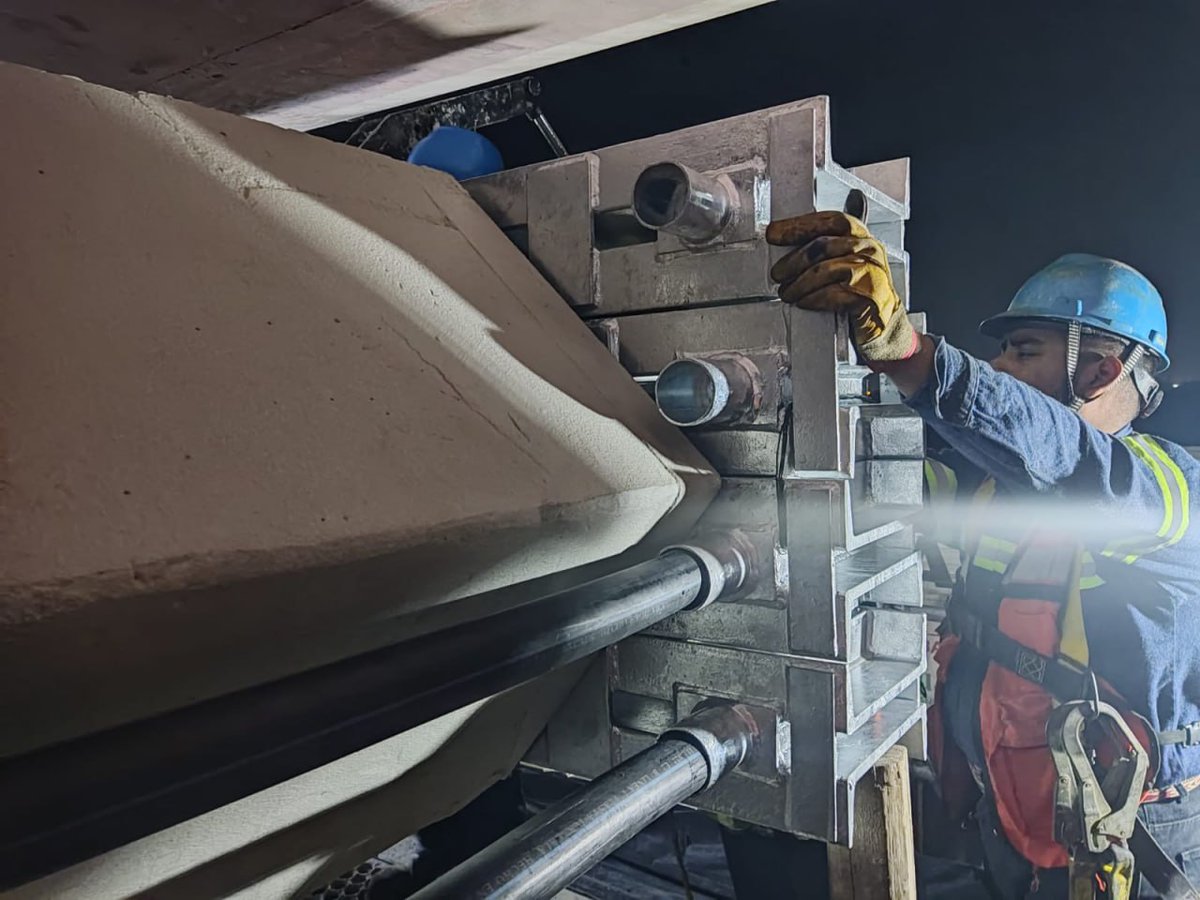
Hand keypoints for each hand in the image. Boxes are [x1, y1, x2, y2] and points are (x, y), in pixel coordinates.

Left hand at [766, 211, 917, 361]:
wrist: (885, 324)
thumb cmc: (858, 293)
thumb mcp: (844, 265)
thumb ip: (822, 253)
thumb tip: (782, 248)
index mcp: (861, 237)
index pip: (831, 220)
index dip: (799, 225)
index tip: (773, 233)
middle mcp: (870, 250)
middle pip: (824, 245)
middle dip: (794, 259)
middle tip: (777, 274)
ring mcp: (872, 272)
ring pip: (825, 270)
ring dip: (799, 283)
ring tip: (786, 293)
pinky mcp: (870, 297)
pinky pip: (833, 294)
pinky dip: (813, 299)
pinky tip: (803, 302)